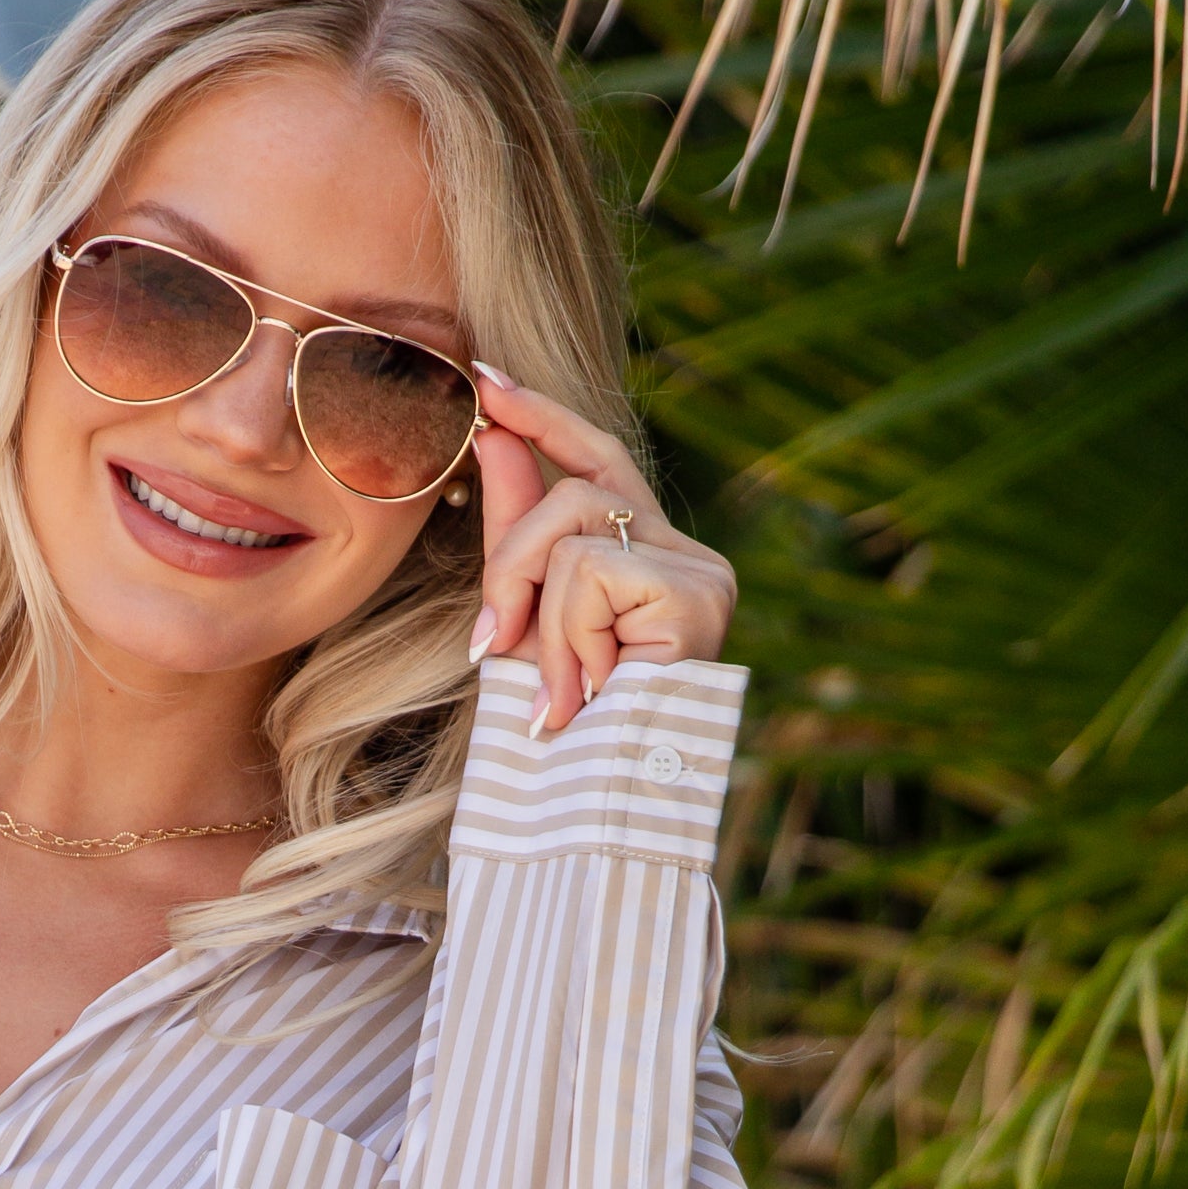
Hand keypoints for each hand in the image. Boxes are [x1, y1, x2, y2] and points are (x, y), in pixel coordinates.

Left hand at [464, 368, 737, 739]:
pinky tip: (589, 689)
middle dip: (512, 560)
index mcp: (650, 557)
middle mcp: (688, 556)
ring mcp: (701, 573)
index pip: (596, 460)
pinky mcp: (696, 596)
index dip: (541, 417)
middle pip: (575, 490)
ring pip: (574, 531)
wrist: (597, 807)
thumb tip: (490, 435)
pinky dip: (569, 637)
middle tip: (488, 642)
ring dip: (539, 615)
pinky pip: (591, 575)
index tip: (486, 381)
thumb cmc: (564, 728)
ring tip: (557, 689)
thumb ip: (513, 532)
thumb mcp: (524, 620)